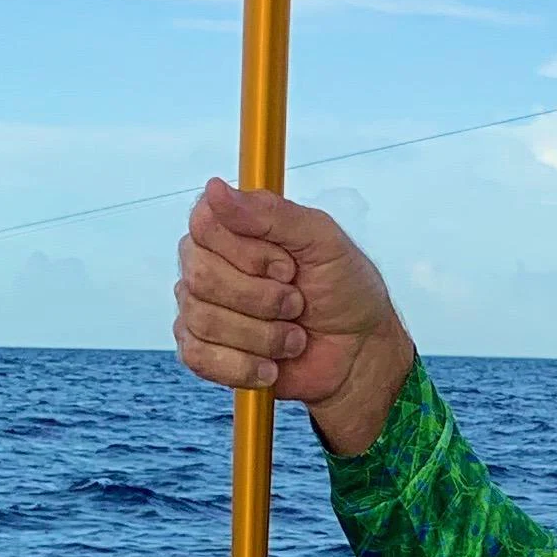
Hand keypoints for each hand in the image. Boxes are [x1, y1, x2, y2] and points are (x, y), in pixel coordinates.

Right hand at [173, 179, 416, 455]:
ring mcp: (200, 308)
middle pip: (200, 276)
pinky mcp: (204, 352)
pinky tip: (272, 366)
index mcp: (231, 229)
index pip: (204, 226)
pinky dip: (244, 366)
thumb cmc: (343, 291)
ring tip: (294, 337)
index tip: (289, 267)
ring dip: (263, 336)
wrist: (358, 354)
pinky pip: (198, 357)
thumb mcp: (322, 240)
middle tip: (297, 304)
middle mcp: (207, 264)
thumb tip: (215, 189)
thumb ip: (272, 213)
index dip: (250, 254)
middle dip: (262, 299)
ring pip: (203, 319)